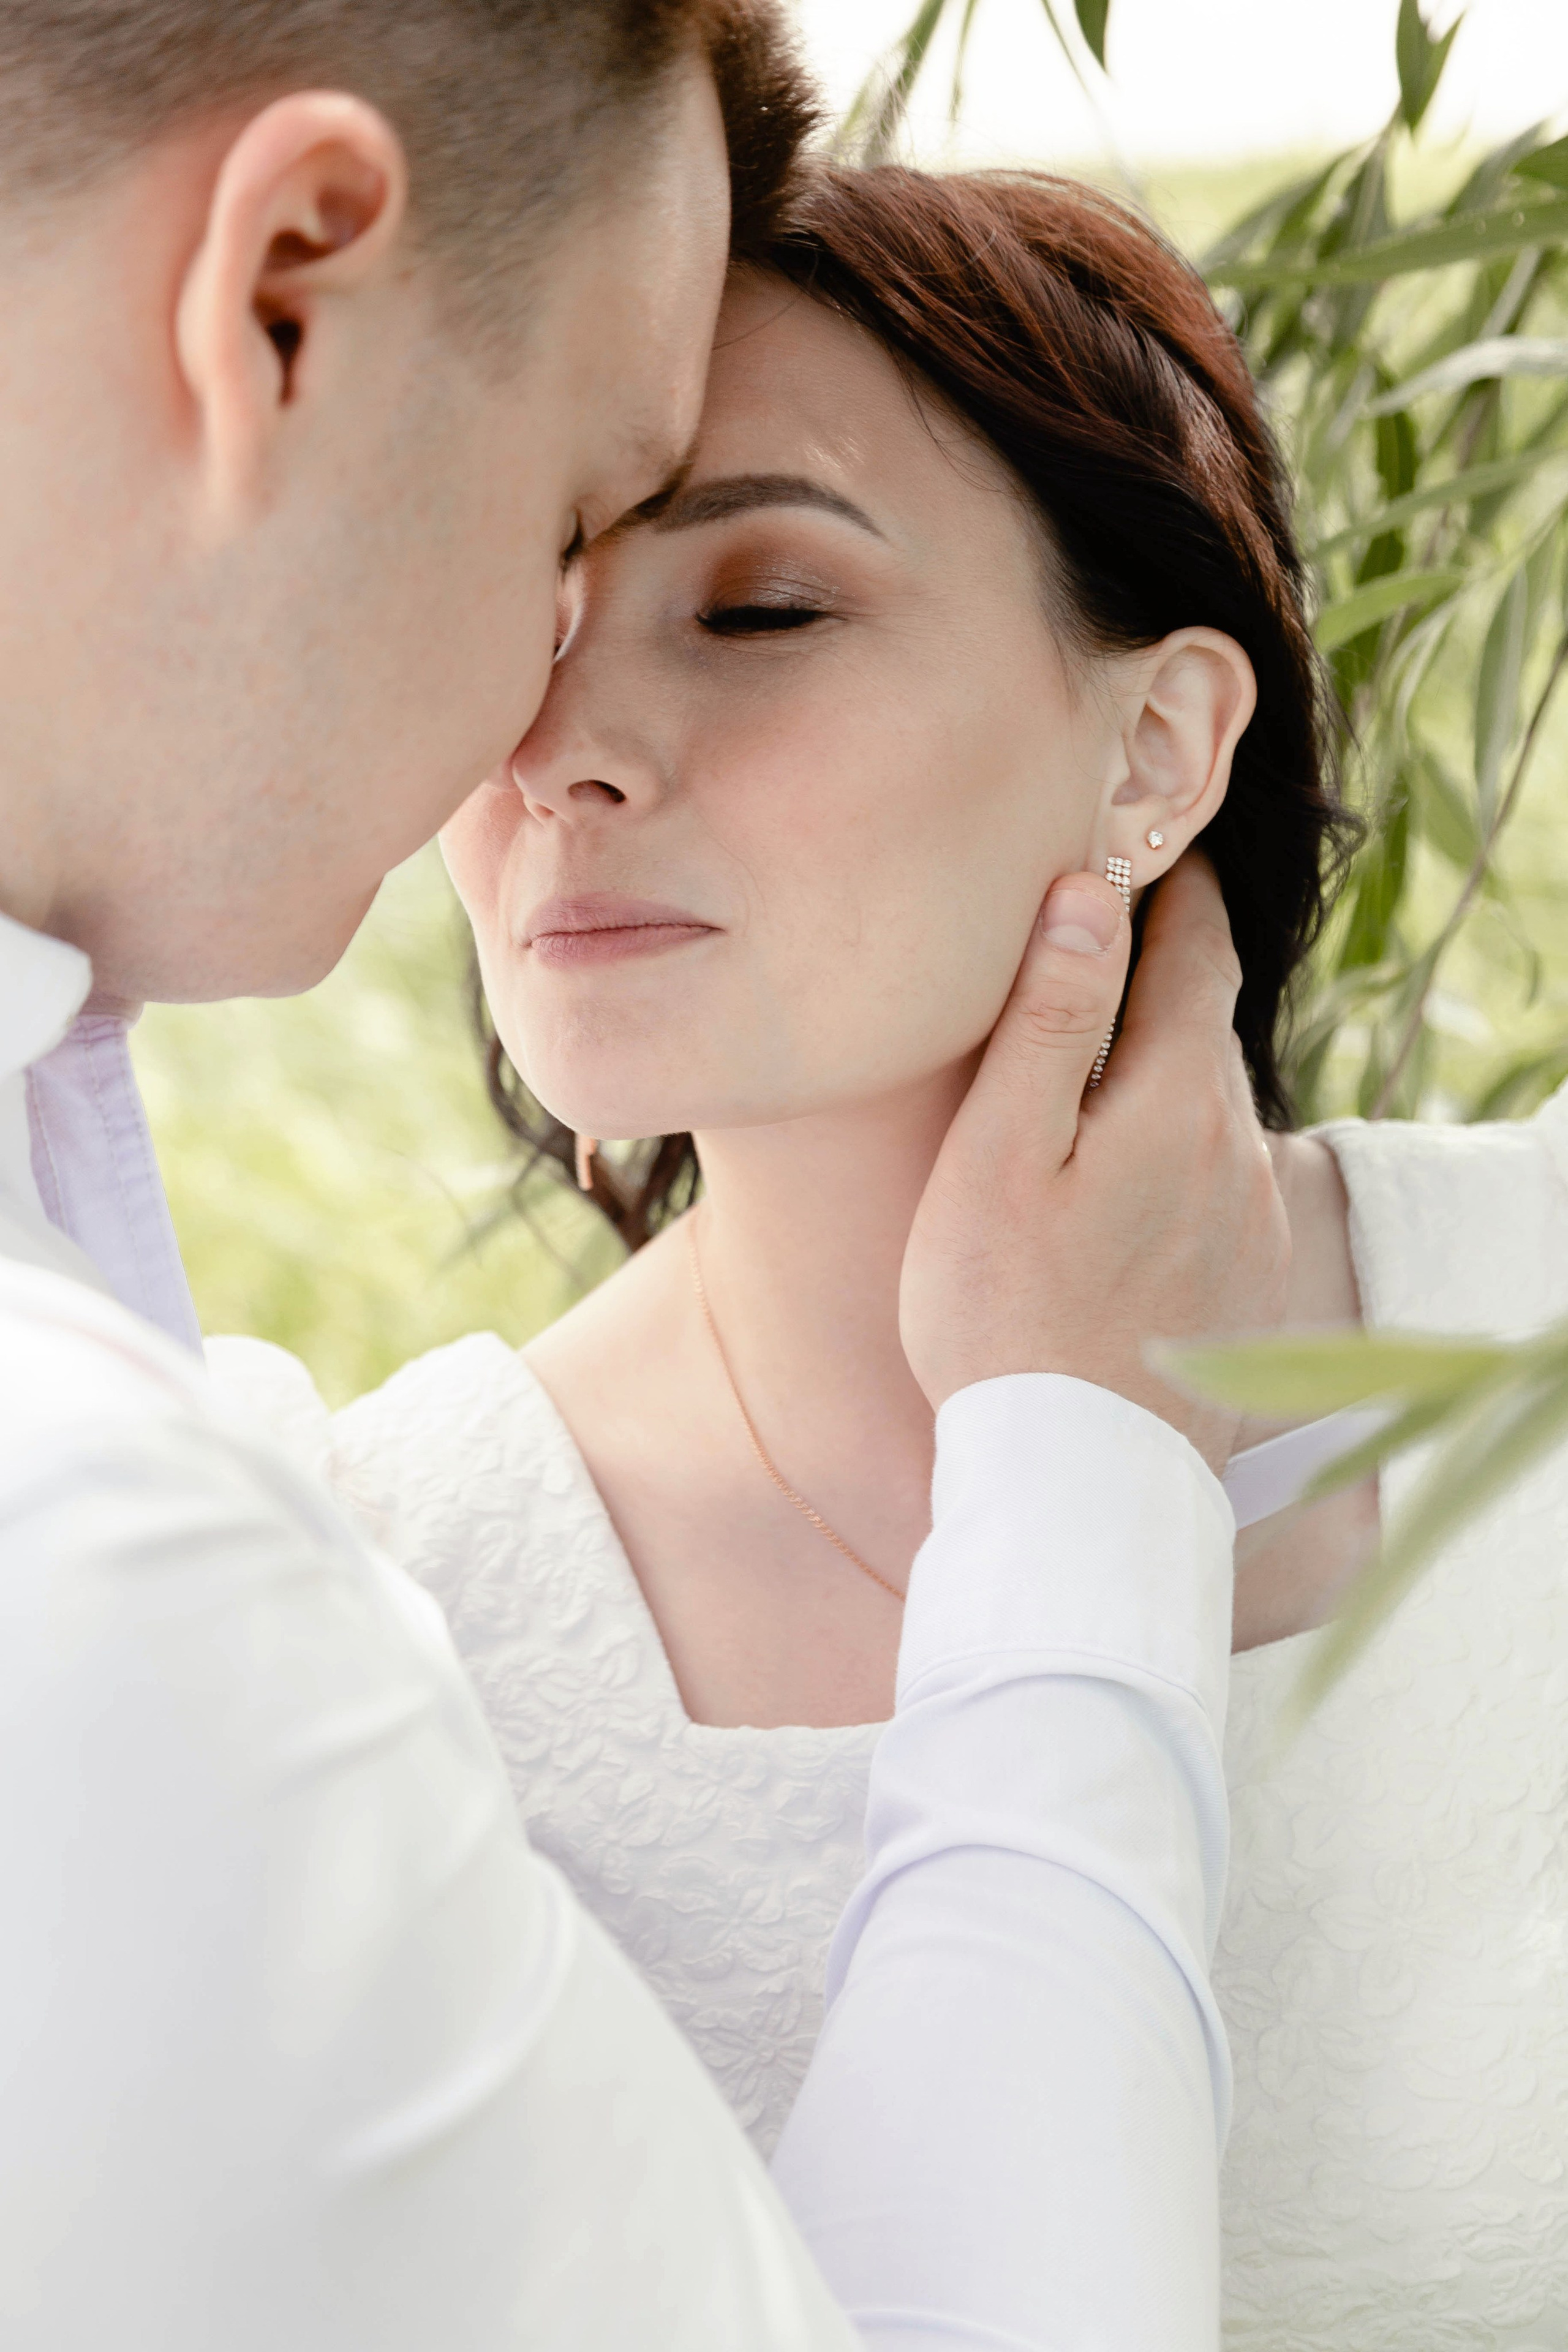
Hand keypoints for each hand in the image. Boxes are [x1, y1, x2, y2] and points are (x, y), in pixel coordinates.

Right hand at [900, 853, 1290, 1473]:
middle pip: (1209, 1027)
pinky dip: (1179, 1147)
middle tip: (1121, 929)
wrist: (1080, 1483)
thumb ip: (1046, 1023)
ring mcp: (1250, 1221)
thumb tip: (1087, 894)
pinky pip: (1220, 1180)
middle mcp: (1235, 1149)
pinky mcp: (1245, 1283)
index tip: (1156, 850)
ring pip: (1215, 1108)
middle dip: (1172, 972)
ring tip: (1110, 1054)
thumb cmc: (1004, 1316)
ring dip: (1172, 1066)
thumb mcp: (999, 1157)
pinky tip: (1131, 1177)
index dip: (1175, 893)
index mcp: (1174, 1100)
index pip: (1195, 955)